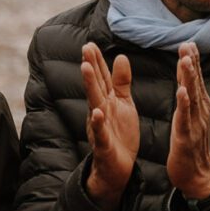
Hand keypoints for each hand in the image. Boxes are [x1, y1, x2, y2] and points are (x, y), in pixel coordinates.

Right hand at [81, 43, 138, 208]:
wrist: (118, 167)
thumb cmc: (120, 134)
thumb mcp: (123, 104)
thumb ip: (121, 82)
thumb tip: (121, 56)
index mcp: (107, 101)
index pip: (101, 78)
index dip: (97, 62)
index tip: (91, 43)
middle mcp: (100, 111)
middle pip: (95, 86)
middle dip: (91, 67)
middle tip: (86, 47)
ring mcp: (100, 127)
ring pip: (94, 104)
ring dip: (90, 86)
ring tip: (86, 68)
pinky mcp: (104, 145)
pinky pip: (100, 133)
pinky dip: (98, 123)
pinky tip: (96, 113)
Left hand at [166, 41, 209, 201]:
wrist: (198, 176)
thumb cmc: (191, 145)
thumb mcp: (190, 117)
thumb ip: (189, 97)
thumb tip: (186, 77)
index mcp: (199, 106)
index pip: (194, 80)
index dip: (192, 62)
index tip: (188, 43)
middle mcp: (200, 112)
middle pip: (195, 84)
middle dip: (191, 64)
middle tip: (187, 44)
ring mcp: (195, 124)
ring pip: (192, 97)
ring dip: (189, 78)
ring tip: (185, 61)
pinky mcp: (187, 137)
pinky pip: (185, 118)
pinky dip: (184, 104)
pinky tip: (181, 92)